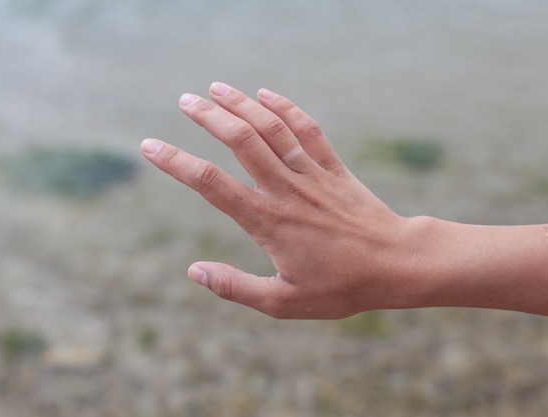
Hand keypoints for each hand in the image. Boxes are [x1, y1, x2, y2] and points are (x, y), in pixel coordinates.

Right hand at [141, 82, 418, 318]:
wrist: (396, 265)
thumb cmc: (341, 288)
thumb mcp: (283, 302)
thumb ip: (236, 287)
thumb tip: (194, 271)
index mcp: (267, 221)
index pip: (210, 184)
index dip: (176, 162)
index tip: (151, 146)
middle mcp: (286, 189)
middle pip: (241, 140)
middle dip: (209, 116)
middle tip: (185, 100)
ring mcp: (312, 174)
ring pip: (271, 128)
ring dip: (242, 104)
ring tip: (216, 87)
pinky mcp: (334, 168)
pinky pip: (307, 130)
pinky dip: (286, 108)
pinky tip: (267, 94)